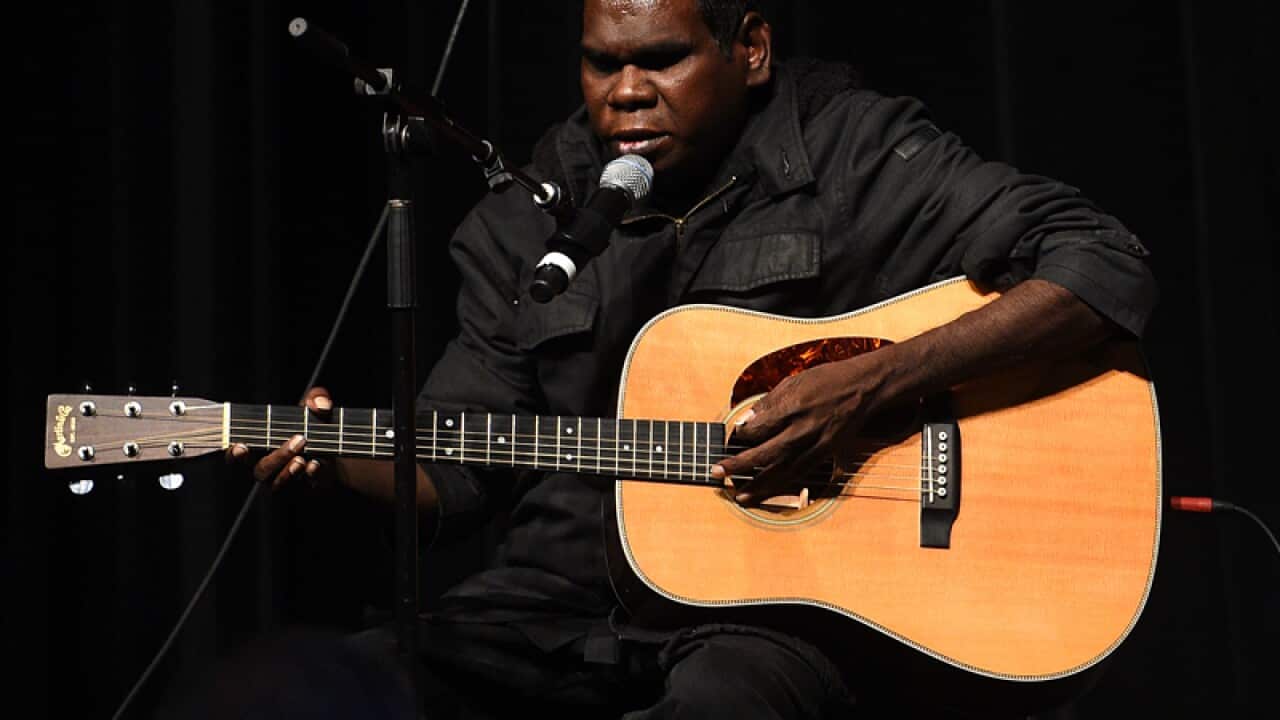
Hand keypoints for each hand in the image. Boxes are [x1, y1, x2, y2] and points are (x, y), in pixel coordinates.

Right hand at [225, 386, 333, 489]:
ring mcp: (283, 481)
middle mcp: (268, 467)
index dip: (234, 454)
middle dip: (277, 457)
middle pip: (261, 470)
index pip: (238, 455)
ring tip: (302, 459)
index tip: (240, 447)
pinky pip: (300, 490)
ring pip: (277, 484)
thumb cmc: (313, 429)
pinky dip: (308, 477)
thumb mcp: (315, 409)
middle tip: (298, 441)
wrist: (336, 451)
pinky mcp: (302, 490)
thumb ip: (316, 398)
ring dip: (289, 472)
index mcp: (260, 447)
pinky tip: (316, 466)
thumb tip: (319, 404)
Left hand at [711, 354, 895, 506]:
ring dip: (760, 485)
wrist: (864, 387)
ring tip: (740, 496)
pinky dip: (784, 485)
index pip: (759, 426)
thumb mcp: (794, 381)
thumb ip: (768, 403)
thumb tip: (745, 423)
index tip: (731, 438)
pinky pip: (803, 473)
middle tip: (717, 472)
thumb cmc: (826, 380)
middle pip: (767, 452)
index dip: (741, 434)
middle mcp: (806, 427)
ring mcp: (819, 443)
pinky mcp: (829, 453)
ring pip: (785, 470)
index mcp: (794, 405)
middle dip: (740, 465)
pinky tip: (769, 493)